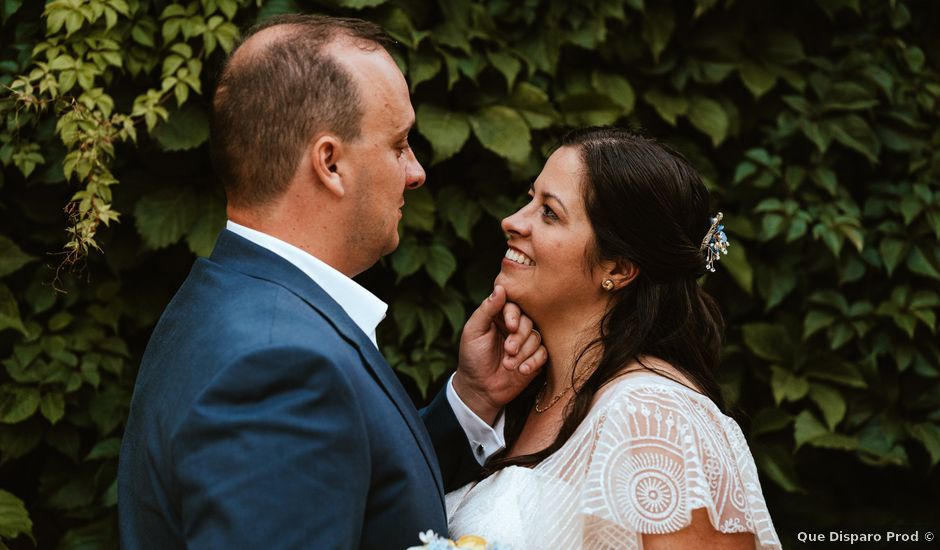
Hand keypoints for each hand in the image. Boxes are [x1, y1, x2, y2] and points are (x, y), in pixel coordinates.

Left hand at [454, 285, 546, 424]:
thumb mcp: (474, 331)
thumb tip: (500, 287)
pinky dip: (533, 362)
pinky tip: (521, 371)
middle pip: (528, 322)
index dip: (514, 315)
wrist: (479, 389)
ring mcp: (526, 342)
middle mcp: (515, 327)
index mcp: (500, 316)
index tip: (509, 326)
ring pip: (536, 338)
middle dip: (519, 337)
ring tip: (508, 365)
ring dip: (524, 353)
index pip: (514, 305)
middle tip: (508, 350)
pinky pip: (543, 354)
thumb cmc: (472, 357)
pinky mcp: (534, 358)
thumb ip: (487, 309)